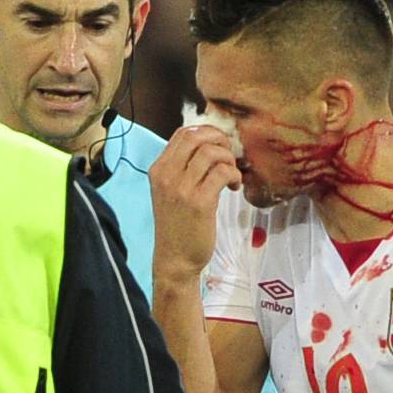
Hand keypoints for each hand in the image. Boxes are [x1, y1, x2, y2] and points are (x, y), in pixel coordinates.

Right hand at [150, 124, 240, 281]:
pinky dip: (234, 176)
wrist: (174, 260)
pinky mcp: (199, 202)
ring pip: (211, 152)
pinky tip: (234, 188)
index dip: (207, 132)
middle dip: (220, 140)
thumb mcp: (171, 192)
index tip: (219, 145)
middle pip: (197, 136)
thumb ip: (182, 169)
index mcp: (158, 169)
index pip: (183, 133)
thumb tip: (209, 146)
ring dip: (229, 159)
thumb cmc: (177, 227)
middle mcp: (166, 175)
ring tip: (232, 175)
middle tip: (229, 156)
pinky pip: (222, 173)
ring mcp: (181, 188)